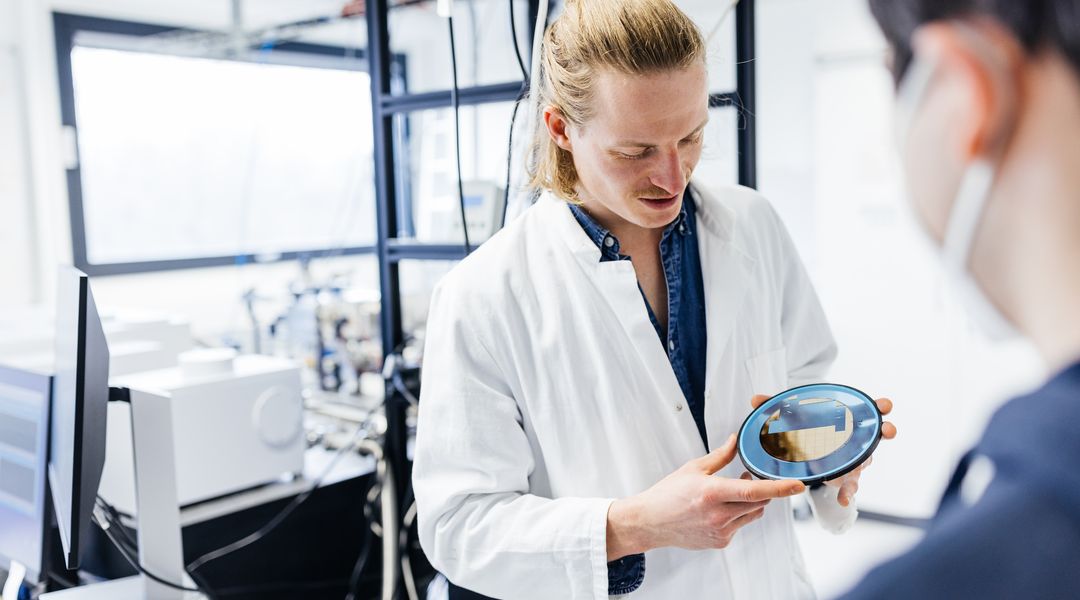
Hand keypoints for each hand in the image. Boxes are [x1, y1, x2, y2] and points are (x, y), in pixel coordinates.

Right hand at [606, 433, 805, 559]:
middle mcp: (718, 515)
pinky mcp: (721, 541)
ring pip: (753, 514)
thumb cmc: (667, 494)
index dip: (779, 488)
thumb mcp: (693, 469)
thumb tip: (735, 441)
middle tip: (749, 475)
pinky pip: (741, 525)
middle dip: (763, 488)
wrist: (650, 522)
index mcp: (711, 493)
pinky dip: (738, 514)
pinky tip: (720, 508)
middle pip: (759, 502)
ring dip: (752, 501)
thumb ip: (720, 456)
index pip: (753, 490)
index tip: (797, 485)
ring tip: (733, 490)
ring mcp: (720, 531)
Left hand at [750, 394, 897, 506]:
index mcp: (847, 419)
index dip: (878, 407)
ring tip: (857, 476)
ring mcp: (854, 459)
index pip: (868, 410)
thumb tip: (754, 399)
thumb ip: (775, 407)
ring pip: (864, 463)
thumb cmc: (810, 429)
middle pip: (876, 434)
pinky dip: (846, 492)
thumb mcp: (794, 417)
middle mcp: (856, 439)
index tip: (885, 405)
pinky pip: (849, 485)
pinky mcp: (846, 477)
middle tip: (888, 430)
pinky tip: (841, 500)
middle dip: (884, 431)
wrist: (812, 453)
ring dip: (862, 467)